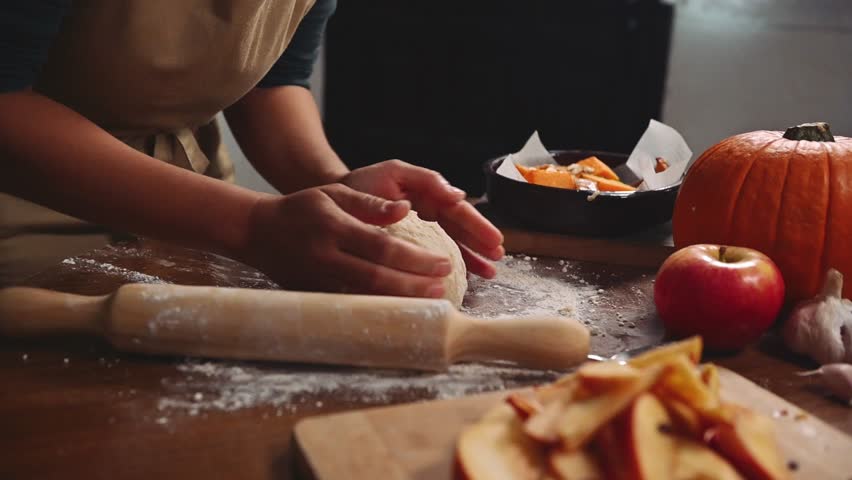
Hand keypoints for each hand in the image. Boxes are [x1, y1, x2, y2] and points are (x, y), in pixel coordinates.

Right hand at [238, 184, 452, 296]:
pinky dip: (377, 308)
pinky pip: (350, 305)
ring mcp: (317, 282)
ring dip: (400, 301)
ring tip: (429, 301)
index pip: (382, 246)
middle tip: (442, 287)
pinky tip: (400, 308)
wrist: (258, 232)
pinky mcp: (313, 296)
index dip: (414, 258)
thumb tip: (406, 208)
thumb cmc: (302, 209)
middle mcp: (325, 258)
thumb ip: (370, 203)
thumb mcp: (334, 194)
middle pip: (377, 277)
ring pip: (364, 298)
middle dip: (413, 285)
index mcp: (333, 228)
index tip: (442, 262)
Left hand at [340, 160, 503, 277]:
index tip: (493, 239)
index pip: (458, 210)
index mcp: (427, 196)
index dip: (477, 225)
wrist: (331, 203)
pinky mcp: (406, 248)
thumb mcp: (394, 173)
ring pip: (452, 245)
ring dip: (472, 258)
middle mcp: (427, 215)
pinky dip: (450, 267)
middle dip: (481, 243)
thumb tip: (457, 194)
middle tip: (498, 256)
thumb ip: (425, 179)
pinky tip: (466, 278)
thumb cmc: (362, 185)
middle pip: (460, 230)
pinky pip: (432, 257)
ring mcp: (418, 233)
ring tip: (489, 272)